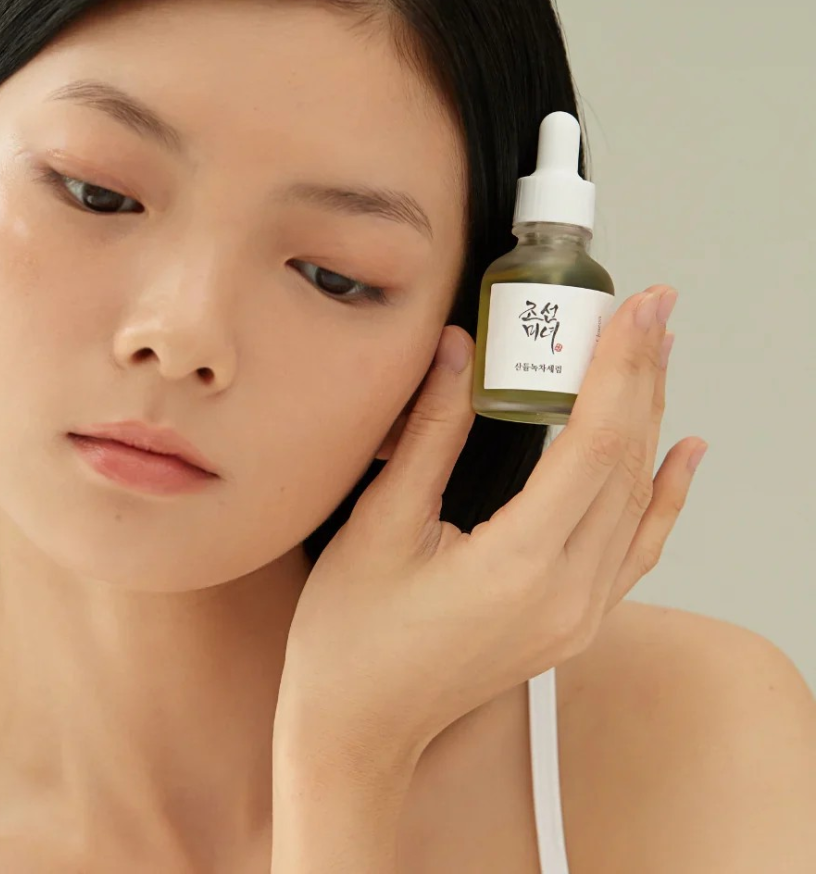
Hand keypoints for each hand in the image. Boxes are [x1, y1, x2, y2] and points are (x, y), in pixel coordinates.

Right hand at [275, 284, 705, 765]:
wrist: (359, 727)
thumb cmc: (353, 635)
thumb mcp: (381, 525)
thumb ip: (432, 433)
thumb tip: (460, 352)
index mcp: (518, 565)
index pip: (592, 444)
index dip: (617, 367)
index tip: (636, 309)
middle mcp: (567, 593)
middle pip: (626, 463)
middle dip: (642, 376)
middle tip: (654, 309)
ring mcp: (579, 613)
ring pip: (636, 498)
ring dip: (649, 420)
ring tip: (657, 354)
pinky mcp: (575, 620)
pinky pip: (638, 547)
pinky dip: (665, 495)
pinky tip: (682, 453)